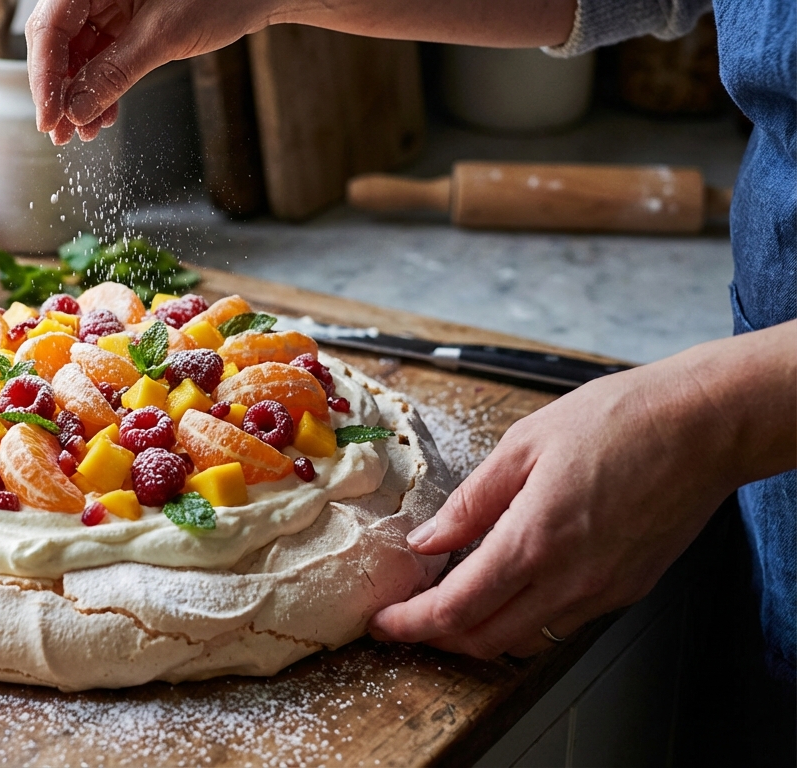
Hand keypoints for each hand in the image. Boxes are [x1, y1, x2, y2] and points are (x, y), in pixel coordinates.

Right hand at [25, 0, 271, 143]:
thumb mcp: (162, 37)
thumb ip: (115, 73)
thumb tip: (77, 109)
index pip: (50, 27)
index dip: (44, 76)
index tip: (49, 116)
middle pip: (57, 42)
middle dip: (60, 91)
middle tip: (61, 132)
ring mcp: (111, 4)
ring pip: (78, 55)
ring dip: (80, 96)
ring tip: (85, 131)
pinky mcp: (126, 22)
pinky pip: (101, 58)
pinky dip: (101, 88)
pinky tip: (103, 115)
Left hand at [368, 328, 795, 657]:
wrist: (703, 425)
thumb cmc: (618, 421)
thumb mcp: (523, 445)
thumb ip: (470, 502)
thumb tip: (427, 539)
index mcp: (533, 541)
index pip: (456, 609)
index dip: (411, 624)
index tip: (383, 622)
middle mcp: (569, 579)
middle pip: (485, 639)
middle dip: (438, 636)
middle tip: (409, 615)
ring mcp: (602, 591)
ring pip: (525, 639)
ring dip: (480, 631)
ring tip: (452, 601)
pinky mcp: (627, 589)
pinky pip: (562, 621)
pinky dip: (524, 617)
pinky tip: (509, 586)